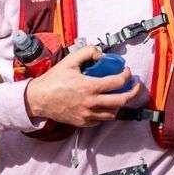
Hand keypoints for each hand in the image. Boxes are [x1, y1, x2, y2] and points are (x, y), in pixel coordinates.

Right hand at [26, 41, 149, 127]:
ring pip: (113, 113)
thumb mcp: (69, 61)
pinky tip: (106, 105)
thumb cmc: (53, 80)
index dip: (126, 76)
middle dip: (132, 92)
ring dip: (120, 104)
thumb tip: (100, 54)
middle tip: (135, 86)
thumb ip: (86, 52)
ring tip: (121, 96)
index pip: (117, 82)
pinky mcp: (83, 122)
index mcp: (89, 87)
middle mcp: (91, 103)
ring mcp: (87, 115)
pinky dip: (107, 112)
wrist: (39, 99)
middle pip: (121, 101)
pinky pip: (101, 120)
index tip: (127, 72)